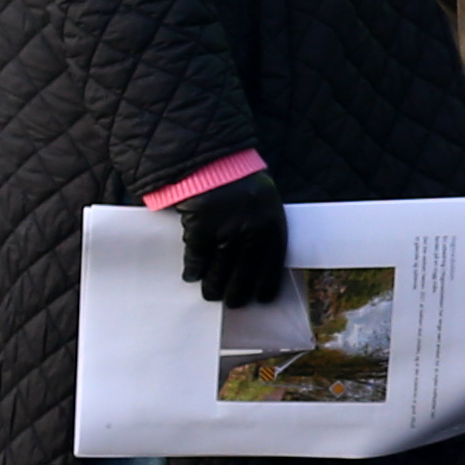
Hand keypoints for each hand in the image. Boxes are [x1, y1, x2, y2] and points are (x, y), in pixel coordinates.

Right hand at [164, 161, 288, 309]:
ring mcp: (225, 233)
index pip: (272, 263)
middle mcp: (251, 233)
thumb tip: (260, 254)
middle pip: (244, 273)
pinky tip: (192, 275)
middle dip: (237, 292)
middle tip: (232, 302)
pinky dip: (193, 270)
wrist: (212, 162)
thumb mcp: (264, 199)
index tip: (262, 298)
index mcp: (272, 224)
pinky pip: (197, 259)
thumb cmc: (240, 179)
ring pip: (219, 271)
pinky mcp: (200, 231)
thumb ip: (264, 225)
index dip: (266, 283)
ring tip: (211, 294)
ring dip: (214, 286)